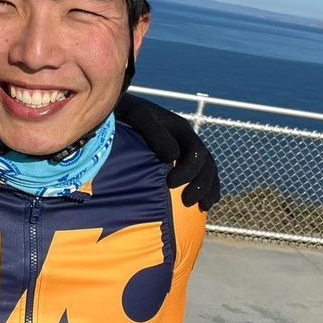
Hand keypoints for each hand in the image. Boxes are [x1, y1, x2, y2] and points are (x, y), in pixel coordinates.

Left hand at [115, 94, 220, 210]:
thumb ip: (156, 134)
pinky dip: (206, 190)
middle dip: (201, 185)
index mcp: (181, 130)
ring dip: (207, 190)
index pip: (196, 153)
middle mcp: (186, 142)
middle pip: (206, 165)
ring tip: (201, 207)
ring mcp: (184, 153)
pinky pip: (199, 177)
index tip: (170, 184)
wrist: (114, 114)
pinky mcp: (178, 164)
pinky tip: (203, 205)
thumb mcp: (139, 117)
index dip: (189, 171)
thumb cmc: (125, 115)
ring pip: (208, 172)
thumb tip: (172, 157)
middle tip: (186, 202)